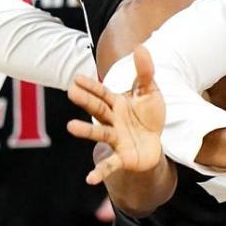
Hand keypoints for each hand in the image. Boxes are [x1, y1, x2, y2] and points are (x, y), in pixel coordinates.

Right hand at [67, 45, 165, 184]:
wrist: (155, 144)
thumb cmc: (148, 116)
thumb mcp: (150, 92)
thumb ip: (145, 71)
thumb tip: (140, 45)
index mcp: (117, 104)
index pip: (102, 93)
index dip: (91, 86)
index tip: (76, 78)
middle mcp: (113, 121)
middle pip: (98, 109)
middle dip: (86, 101)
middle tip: (71, 91)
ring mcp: (116, 139)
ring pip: (99, 134)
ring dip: (85, 131)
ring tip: (70, 126)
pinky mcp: (122, 157)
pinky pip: (110, 164)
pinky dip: (100, 171)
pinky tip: (89, 180)